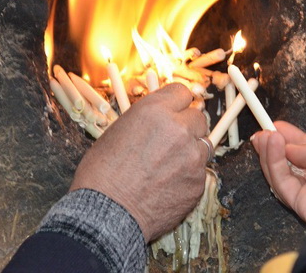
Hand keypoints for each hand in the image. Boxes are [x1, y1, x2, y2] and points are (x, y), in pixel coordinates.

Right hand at [70, 83, 209, 241]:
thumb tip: (160, 118)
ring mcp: (192, 156)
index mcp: (155, 111)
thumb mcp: (117, 131)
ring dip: (191, 150)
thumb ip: (147, 120)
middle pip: (197, 117)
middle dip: (187, 127)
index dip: (177, 103)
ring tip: (169, 165)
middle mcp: (179, 129)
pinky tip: (168, 185)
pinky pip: (200, 172)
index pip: (182, 92)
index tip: (175, 110)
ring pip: (203, 144)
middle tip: (171, 142)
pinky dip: (189, 176)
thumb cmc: (101, 174)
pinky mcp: (198, 182)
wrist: (106, 214)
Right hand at [251, 121, 305, 223]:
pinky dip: (274, 164)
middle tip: (262, 130)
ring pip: (281, 175)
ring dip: (269, 153)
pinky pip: (283, 185)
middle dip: (272, 147)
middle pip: (288, 164)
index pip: (303, 151)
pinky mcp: (304, 208)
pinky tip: (273, 145)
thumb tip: (288, 148)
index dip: (287, 138)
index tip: (273, 125)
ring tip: (265, 135)